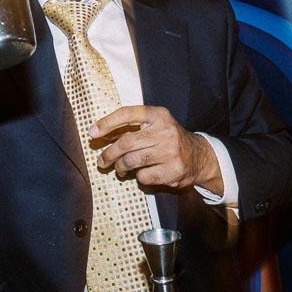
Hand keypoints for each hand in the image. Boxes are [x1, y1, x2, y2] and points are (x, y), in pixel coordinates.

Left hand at [91, 105, 222, 194]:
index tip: (92, 132)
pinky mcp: (174, 171)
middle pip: (126, 142)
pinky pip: (143, 177)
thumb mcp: (154, 126)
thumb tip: (98, 134)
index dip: (107, 123)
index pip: (128, 114)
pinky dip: (138, 177)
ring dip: (120, 167)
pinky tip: (142, 174)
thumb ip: (130, 128)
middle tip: (101, 160)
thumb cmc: (168, 139)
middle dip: (109, 153)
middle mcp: (166, 131)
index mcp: (159, 115)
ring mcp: (171, 151)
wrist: (199, 156)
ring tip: (120, 169)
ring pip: (132, 161)